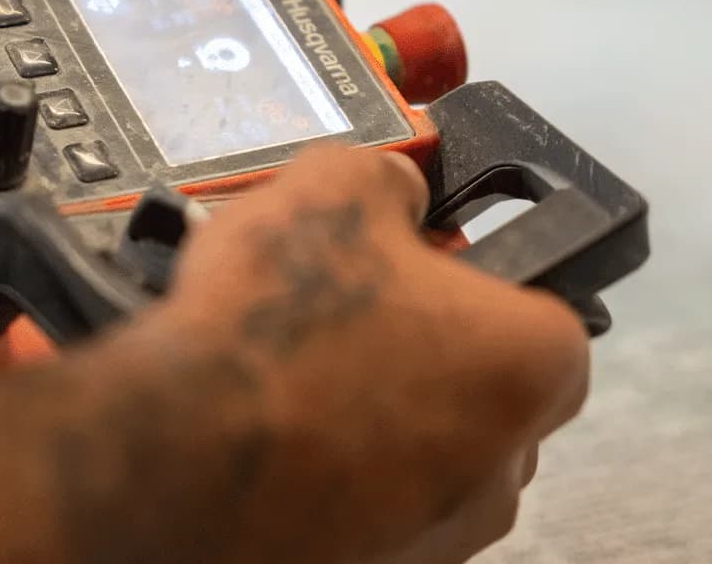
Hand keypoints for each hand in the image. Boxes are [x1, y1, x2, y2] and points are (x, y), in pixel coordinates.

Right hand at [140, 145, 590, 563]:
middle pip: (486, 390)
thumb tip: (392, 192)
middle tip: (352, 318)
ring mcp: (443, 533)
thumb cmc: (271, 335)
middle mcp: (507, 465)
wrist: (167, 460)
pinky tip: (274, 434)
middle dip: (429, 354)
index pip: (543, 311)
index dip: (477, 283)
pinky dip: (336, 475)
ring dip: (380, 418)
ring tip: (296, 376)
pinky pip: (374, 507)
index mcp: (535, 363)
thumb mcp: (337, 186)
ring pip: (429, 455)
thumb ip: (392, 183)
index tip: (422, 270)